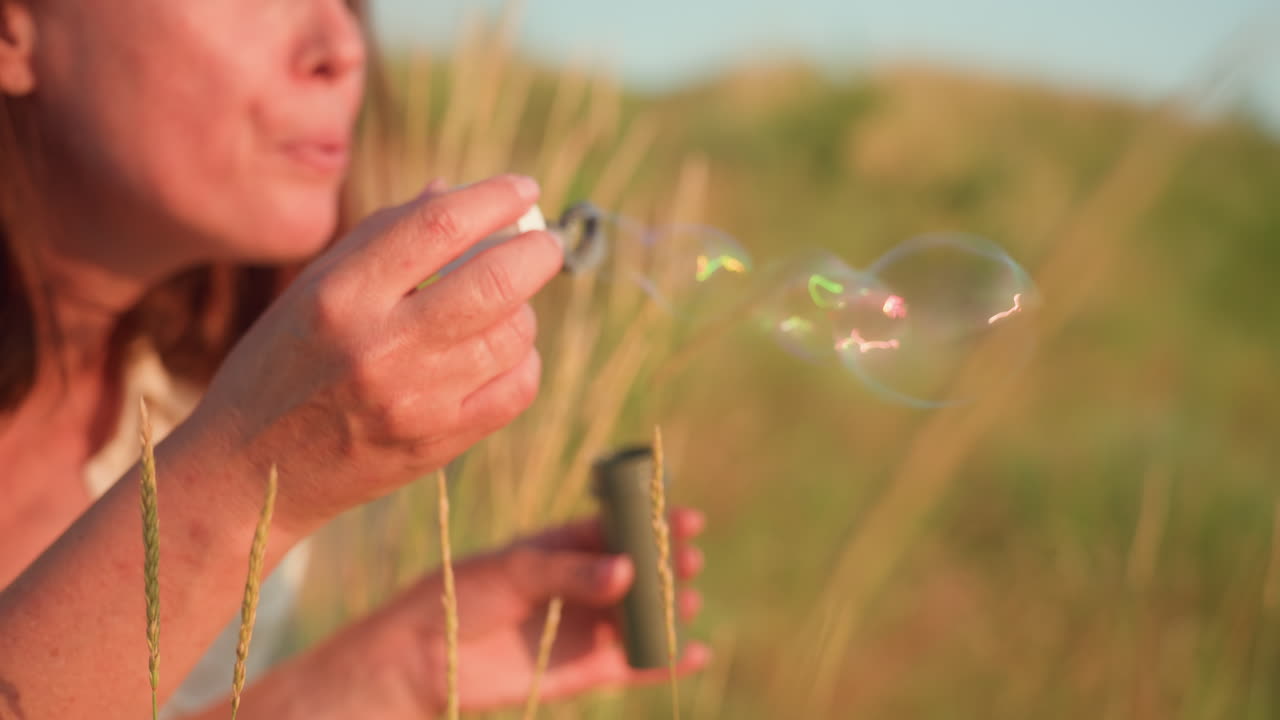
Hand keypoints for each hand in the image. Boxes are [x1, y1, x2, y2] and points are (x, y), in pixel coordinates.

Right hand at [183, 175, 561, 534]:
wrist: (250, 470)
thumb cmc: (281, 364)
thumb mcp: (312, 288)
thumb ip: (382, 235)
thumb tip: (454, 190)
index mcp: (340, 294)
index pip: (439, 225)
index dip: (494, 198)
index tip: (523, 189)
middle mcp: (379, 345)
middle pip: (495, 281)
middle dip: (538, 252)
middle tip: (545, 244)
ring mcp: (414, 401)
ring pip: (513, 334)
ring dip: (524, 309)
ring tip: (508, 304)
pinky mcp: (438, 443)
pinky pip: (517, 389)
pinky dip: (524, 360)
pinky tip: (503, 351)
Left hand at [385, 508, 710, 714]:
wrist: (428, 655)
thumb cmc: (465, 595)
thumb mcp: (516, 570)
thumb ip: (571, 572)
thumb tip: (627, 570)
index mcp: (568, 546)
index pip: (622, 529)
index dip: (656, 524)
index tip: (689, 519)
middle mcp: (586, 584)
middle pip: (642, 573)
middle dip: (669, 566)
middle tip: (689, 561)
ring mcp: (590, 626)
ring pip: (644, 617)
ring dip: (671, 610)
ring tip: (685, 603)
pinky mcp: (588, 668)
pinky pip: (637, 664)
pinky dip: (668, 661)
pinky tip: (697, 653)